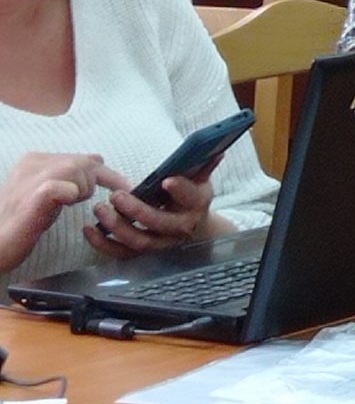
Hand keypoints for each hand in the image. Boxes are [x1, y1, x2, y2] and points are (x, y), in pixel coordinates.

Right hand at [0, 151, 103, 273]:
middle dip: (93, 185)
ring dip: (81, 192)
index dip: (101, 175)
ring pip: (79, 171)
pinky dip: (71, 197)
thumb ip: (69, 175)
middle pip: (84, 164)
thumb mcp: (51, 191)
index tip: (118, 188)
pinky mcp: (36, 195)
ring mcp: (32, 177)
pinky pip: (69, 188)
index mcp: (35, 159)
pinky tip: (60, 205)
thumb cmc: (25, 220)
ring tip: (64, 205)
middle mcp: (33, 163)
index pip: (81, 158)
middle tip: (81, 202)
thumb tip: (98, 158)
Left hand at [85, 168, 215, 260]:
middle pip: (160, 222)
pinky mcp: (144, 253)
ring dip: (117, 227)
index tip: (166, 180)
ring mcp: (162, 243)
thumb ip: (203, 166)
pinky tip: (90, 229)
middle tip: (117, 196)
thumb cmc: (191, 198)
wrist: (194, 228)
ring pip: (140, 241)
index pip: (190, 196)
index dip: (180, 189)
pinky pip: (122, 253)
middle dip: (137, 210)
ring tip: (100, 209)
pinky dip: (103, 244)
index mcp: (196, 204)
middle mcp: (180, 227)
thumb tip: (216, 150)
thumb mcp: (200, 181)